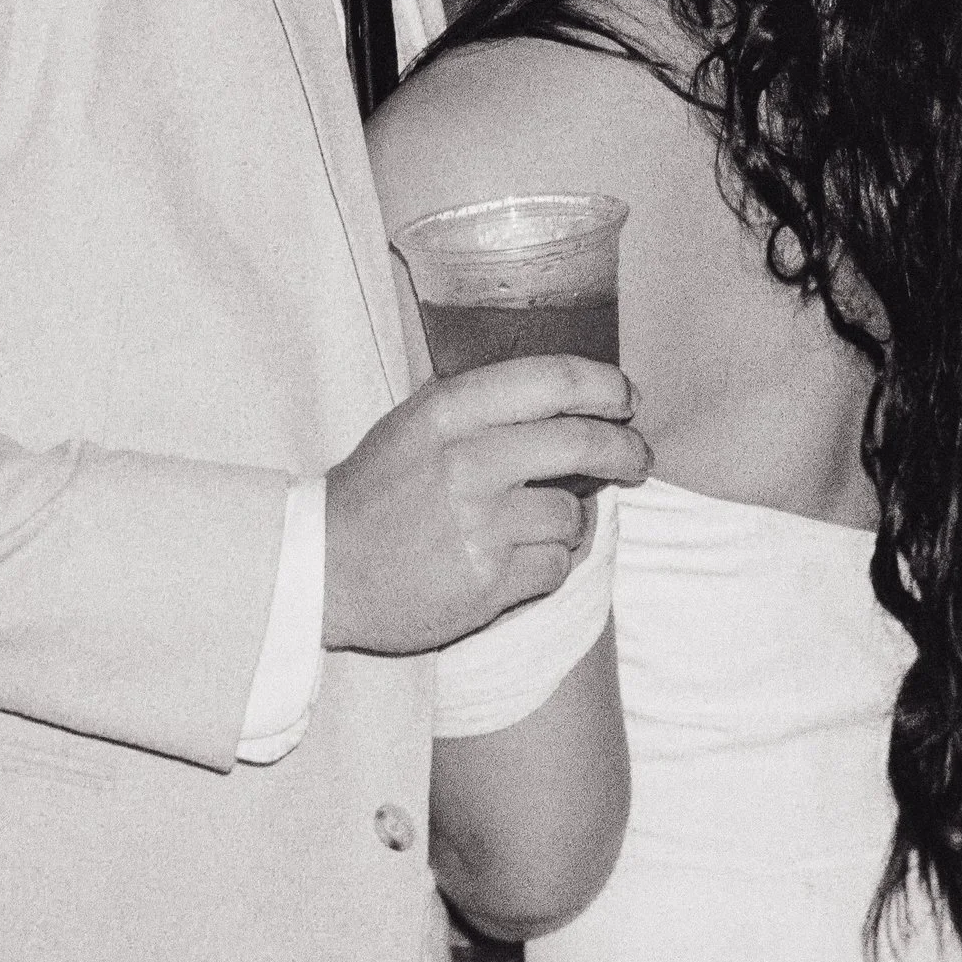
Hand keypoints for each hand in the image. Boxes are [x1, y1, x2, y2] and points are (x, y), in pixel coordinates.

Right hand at [322, 357, 647, 656]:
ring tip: (529, 526)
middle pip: (581, 442)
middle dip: (626, 449)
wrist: (323, 569)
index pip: (552, 380)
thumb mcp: (414, 424)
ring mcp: (480, 524)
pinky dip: (545, 565)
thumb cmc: (375, 493)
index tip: (627, 398)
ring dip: (566, 520)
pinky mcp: (488, 581)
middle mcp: (468, 461)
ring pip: (572, 514)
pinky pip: (555, 566)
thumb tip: (566, 396)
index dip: (605, 386)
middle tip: (638, 458)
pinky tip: (509, 562)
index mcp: (448, 411)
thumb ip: (480, 406)